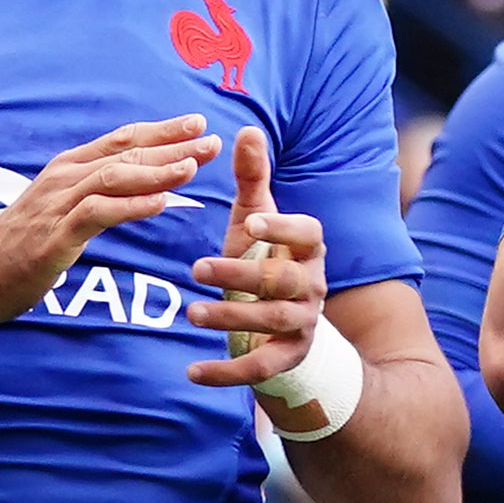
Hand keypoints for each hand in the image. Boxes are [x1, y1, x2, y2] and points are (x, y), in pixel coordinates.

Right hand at [0, 114, 217, 322]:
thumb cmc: (20, 249)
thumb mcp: (61, 214)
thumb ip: (95, 197)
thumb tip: (138, 191)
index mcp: (67, 170)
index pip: (121, 141)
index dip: (160, 130)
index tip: (197, 123)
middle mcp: (63, 178)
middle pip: (125, 153)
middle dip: (171, 144)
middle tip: (210, 138)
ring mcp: (57, 204)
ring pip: (115, 177)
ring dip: (157, 170)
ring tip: (193, 166)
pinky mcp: (55, 235)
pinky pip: (98, 213)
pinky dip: (131, 206)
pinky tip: (161, 203)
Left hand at [183, 125, 327, 389]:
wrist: (284, 323)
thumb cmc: (264, 258)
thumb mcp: (255, 219)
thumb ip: (252, 178)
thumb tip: (246, 129)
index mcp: (307, 247)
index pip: (308, 233)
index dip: (284, 228)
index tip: (253, 222)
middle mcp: (312, 284)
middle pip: (284, 281)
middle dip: (241, 275)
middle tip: (197, 268)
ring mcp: (303, 322)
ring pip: (273, 321)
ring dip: (232, 318)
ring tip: (192, 313)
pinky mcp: (288, 356)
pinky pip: (262, 367)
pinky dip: (227, 373)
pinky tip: (191, 371)